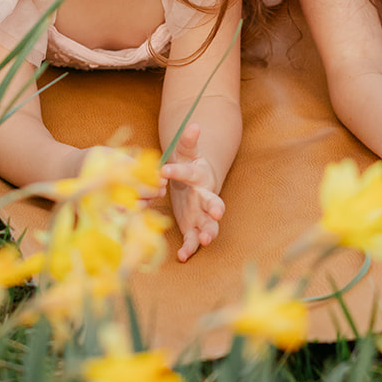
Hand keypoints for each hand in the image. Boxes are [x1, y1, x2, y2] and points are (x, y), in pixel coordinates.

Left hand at [159, 124, 224, 262]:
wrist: (195, 182)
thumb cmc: (188, 165)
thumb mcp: (186, 152)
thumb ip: (188, 141)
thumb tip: (192, 125)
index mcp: (199, 176)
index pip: (189, 173)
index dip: (177, 172)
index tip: (163, 171)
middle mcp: (204, 196)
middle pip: (213, 202)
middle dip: (216, 207)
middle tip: (217, 212)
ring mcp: (201, 213)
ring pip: (209, 224)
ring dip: (209, 232)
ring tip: (206, 240)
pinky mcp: (193, 226)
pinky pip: (193, 239)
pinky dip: (189, 247)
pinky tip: (182, 256)